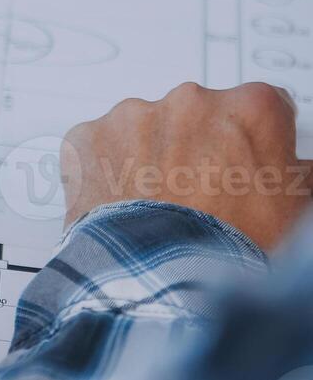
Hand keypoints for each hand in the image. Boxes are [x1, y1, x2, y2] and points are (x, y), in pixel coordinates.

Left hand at [62, 83, 310, 250]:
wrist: (164, 280)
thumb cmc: (233, 248)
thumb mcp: (296, 210)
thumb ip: (300, 175)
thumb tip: (299, 171)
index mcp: (251, 108)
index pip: (260, 110)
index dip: (254, 144)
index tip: (246, 167)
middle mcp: (190, 100)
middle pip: (197, 116)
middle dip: (199, 148)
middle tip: (200, 196)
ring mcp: (133, 115)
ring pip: (145, 129)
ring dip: (150, 157)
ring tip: (157, 206)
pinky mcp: (88, 136)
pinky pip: (100, 146)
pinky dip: (106, 170)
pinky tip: (122, 205)